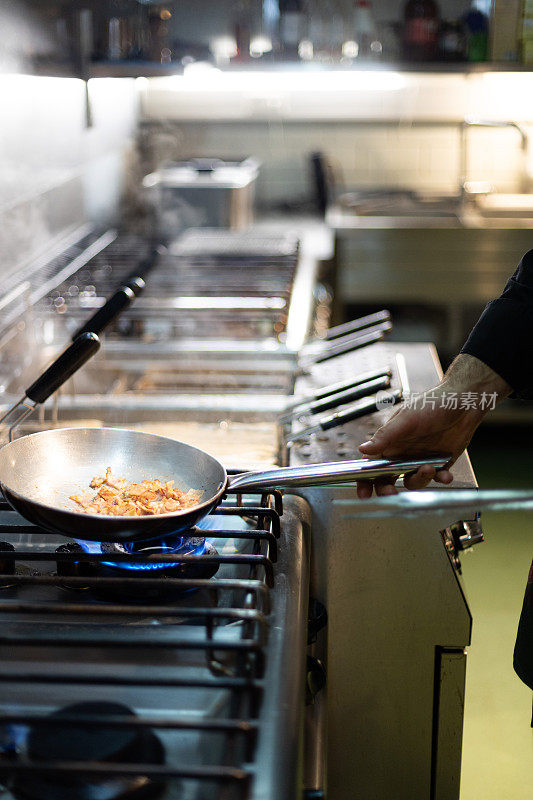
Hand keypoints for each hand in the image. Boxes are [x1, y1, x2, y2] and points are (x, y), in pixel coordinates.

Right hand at [356, 354, 511, 497]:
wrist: (464, 402)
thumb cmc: (432, 404)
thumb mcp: (406, 420)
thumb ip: (385, 436)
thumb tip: (362, 449)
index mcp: (390, 443)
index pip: (371, 466)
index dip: (365, 481)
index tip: (363, 494)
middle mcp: (403, 454)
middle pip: (388, 480)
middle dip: (387, 490)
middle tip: (391, 494)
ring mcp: (421, 460)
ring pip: (413, 481)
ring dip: (420, 479)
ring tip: (429, 468)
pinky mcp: (440, 463)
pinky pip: (437, 478)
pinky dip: (441, 478)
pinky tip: (446, 475)